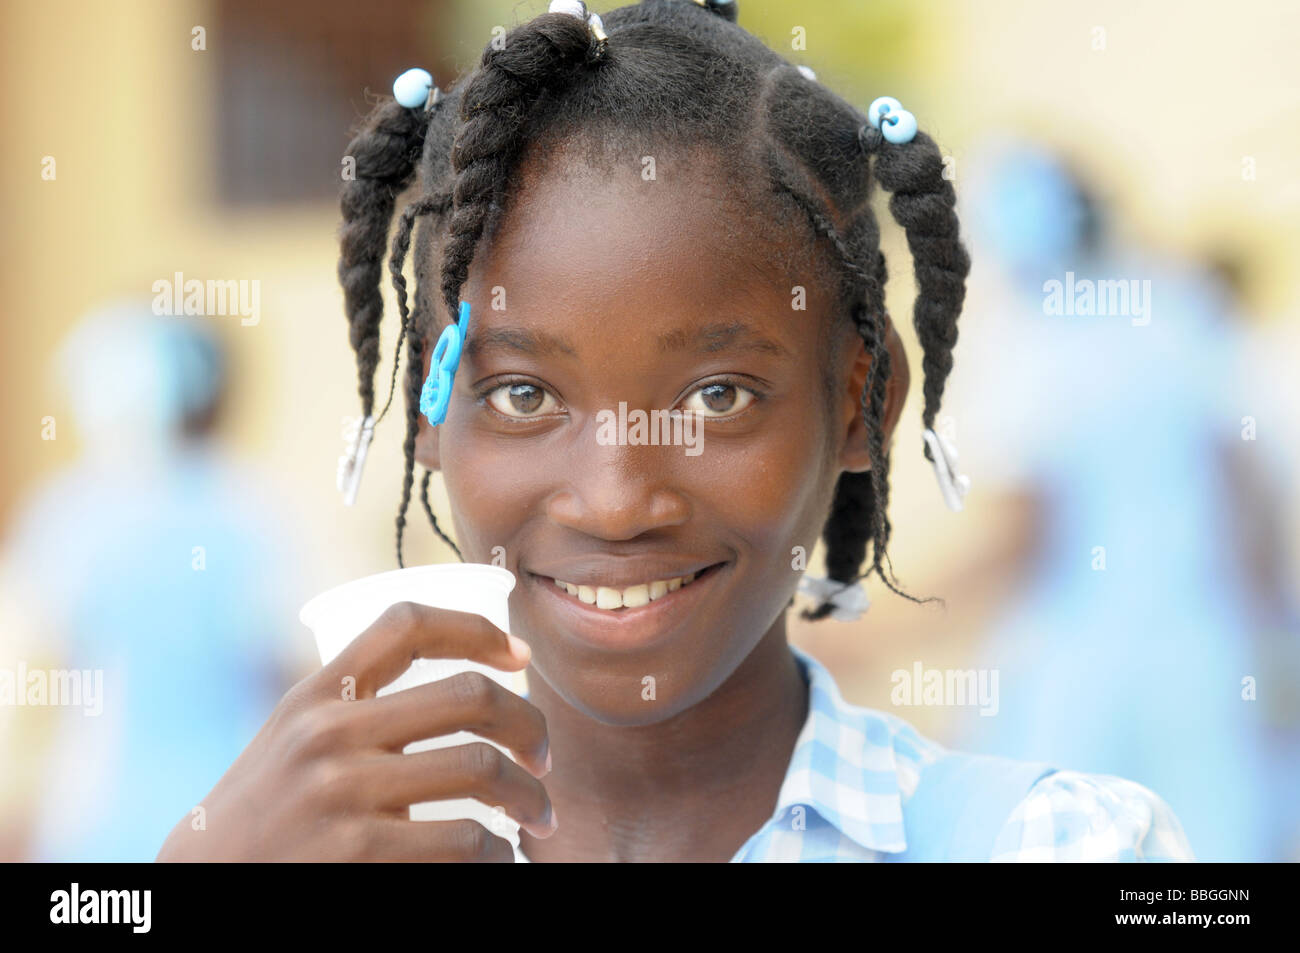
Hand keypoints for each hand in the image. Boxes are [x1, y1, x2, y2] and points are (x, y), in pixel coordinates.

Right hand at [156, 603, 552, 861]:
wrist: (201, 884)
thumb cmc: (265, 811)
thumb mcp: (294, 736)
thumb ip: (355, 705)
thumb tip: (461, 682)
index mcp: (317, 693)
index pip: (407, 625)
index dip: (477, 628)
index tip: (519, 655)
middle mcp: (329, 733)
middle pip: (469, 696)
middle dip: (529, 724)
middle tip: (543, 754)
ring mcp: (343, 793)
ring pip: (481, 770)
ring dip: (529, 796)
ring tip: (537, 814)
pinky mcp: (360, 854)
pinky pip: (465, 841)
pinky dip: (498, 852)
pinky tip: (498, 856)